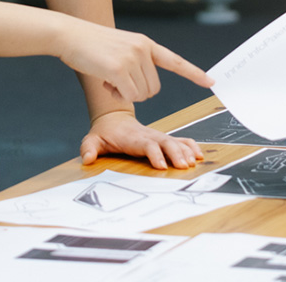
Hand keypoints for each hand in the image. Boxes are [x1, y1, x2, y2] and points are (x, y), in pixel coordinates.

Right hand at [57, 22, 213, 103]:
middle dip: (136, 92)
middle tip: (116, 80)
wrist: (71, 35)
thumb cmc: (92, 46)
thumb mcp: (121, 49)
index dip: (194, 73)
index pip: (175, 61)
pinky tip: (105, 81)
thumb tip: (144, 90)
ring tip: (109, 77)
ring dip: (125, 94)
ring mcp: (133, 57)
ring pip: (142, 94)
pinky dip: (118, 95)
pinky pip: (130, 96)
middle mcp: (143, 49)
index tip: (212, 82)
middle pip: (154, 89)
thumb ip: (137, 64)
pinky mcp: (120, 68)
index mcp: (146, 44)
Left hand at [81, 110, 205, 169]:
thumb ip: (89, 148)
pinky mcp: (162, 138)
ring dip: (185, 151)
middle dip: (175, 153)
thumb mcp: (93, 139)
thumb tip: (87, 158)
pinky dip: (190, 146)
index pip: (146, 144)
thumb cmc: (104, 133)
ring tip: (193, 162)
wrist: (113, 119)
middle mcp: (148, 135)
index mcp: (133, 137)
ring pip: (175, 141)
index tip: (161, 166)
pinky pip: (180, 140)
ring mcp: (157, 136)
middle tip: (184, 166)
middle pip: (165, 142)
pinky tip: (199, 155)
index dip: (154, 153)